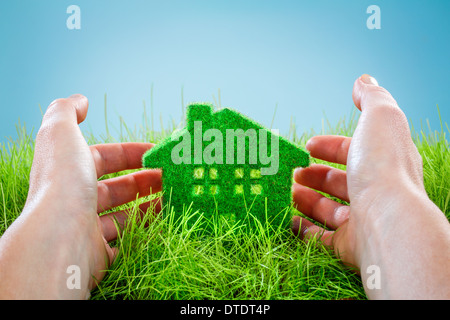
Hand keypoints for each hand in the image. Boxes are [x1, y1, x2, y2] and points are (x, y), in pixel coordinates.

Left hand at [0, 95, 161, 298]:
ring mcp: (87, 227)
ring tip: (175, 196)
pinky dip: (144, 230)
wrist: (58, 238)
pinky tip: (163, 220)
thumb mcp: (61, 134)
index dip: (133, 152)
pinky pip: (125, 239)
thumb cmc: (63, 183)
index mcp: (70, 170)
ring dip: (150, 203)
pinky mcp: (98, 253)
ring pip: (124, 213)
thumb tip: (82, 100)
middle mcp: (77, 199)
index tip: (159, 152)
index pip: (106, 157)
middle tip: (172, 176)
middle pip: (118, 187)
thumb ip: (67, 111)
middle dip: (147, 179)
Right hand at [292, 75, 449, 298]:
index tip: (307, 145)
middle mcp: (375, 192)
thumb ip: (372, 98)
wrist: (387, 222)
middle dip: (313, 175)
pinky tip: (288, 218)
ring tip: (285, 191)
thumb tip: (364, 80)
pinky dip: (303, 228)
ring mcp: (362, 221)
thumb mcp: (380, 119)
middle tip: (292, 172)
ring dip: (304, 199)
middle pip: (339, 182)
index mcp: (383, 163)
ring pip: (327, 209)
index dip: (330, 146)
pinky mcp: (349, 245)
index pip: (354, 151)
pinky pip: (322, 238)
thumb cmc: (382, 168)